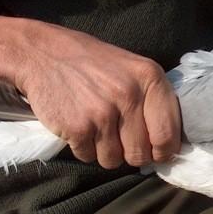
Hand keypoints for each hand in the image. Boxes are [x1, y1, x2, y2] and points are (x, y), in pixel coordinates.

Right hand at [11, 20, 180, 168]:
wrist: (42, 53)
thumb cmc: (95, 64)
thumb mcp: (135, 69)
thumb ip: (155, 101)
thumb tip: (170, 144)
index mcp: (151, 78)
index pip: (168, 135)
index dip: (164, 151)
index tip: (157, 152)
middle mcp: (129, 95)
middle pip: (141, 154)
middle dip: (133, 154)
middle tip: (122, 140)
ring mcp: (102, 112)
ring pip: (114, 160)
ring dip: (107, 152)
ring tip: (99, 128)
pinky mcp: (77, 127)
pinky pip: (89, 157)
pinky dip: (84, 149)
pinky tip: (81, 126)